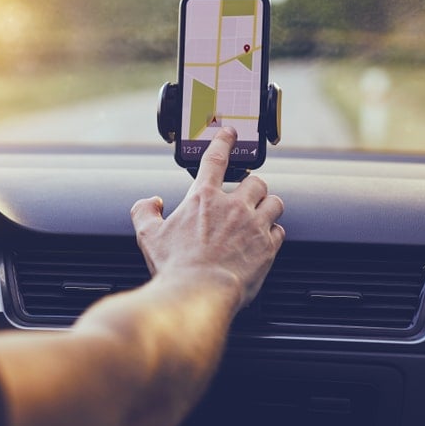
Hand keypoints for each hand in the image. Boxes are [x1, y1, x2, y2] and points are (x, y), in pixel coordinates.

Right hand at [131, 127, 284, 312]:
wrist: (199, 293)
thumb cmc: (175, 266)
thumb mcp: (147, 235)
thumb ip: (145, 211)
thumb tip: (152, 202)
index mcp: (203, 198)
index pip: (216, 158)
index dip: (224, 141)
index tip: (229, 132)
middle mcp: (232, 206)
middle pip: (256, 181)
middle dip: (252, 186)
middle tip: (245, 196)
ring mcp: (253, 225)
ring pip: (274, 202)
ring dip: (268, 206)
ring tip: (260, 214)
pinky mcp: (268, 246)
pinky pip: (280, 230)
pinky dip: (273, 233)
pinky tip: (264, 240)